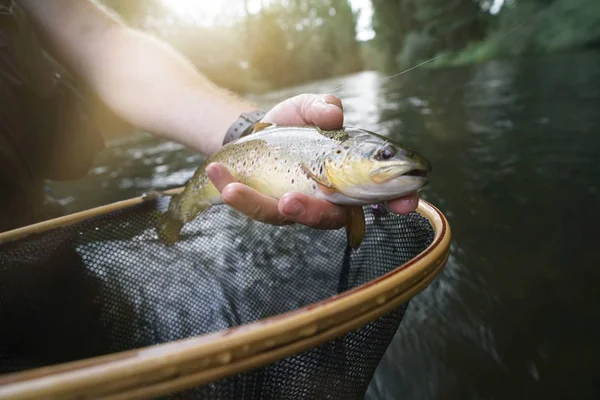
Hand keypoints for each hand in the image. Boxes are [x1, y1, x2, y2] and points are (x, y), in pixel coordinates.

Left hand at [206, 93, 419, 228]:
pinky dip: (234, 193)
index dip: (395, 201)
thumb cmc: (293, 123)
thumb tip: (332, 113)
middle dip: (309, 212)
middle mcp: (325, 199)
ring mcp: (295, 206)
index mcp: (346, 178)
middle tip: (290, 201)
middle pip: (327, 217)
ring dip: (257, 205)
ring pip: (283, 217)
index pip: (377, 195)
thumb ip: (321, 108)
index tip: (406, 204)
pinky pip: (252, 205)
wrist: (258, 132)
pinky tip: (219, 177)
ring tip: (232, 188)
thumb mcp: (307, 109)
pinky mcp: (267, 205)